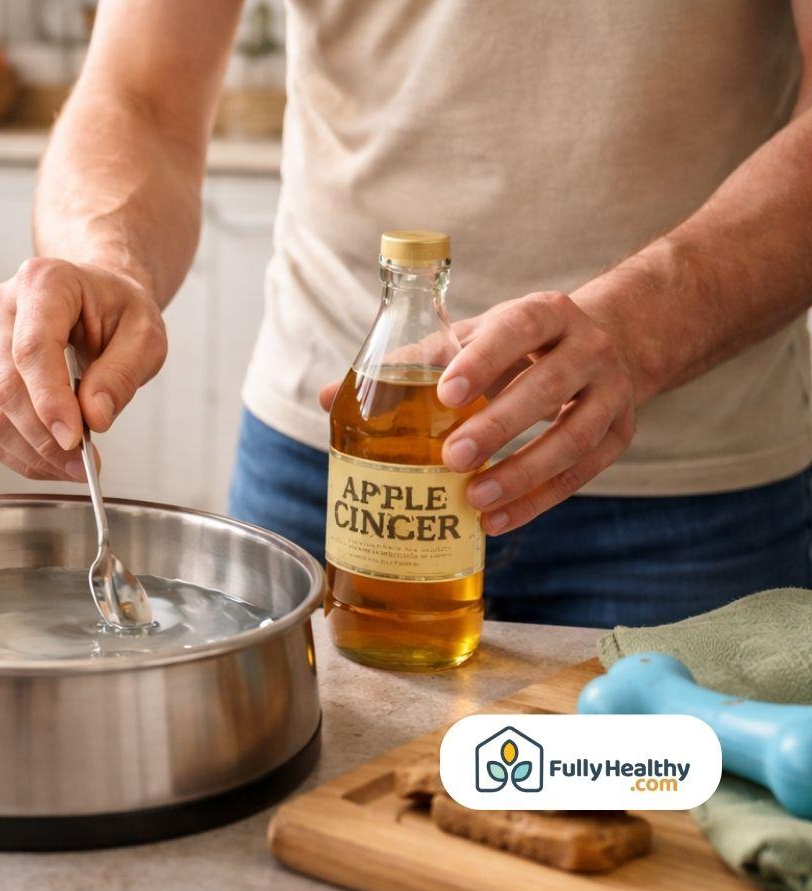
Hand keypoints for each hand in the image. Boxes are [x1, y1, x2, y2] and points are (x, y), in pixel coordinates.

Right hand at [0, 257, 167, 479]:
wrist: (93, 297)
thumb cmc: (118, 309)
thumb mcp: (145, 333)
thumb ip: (123, 373)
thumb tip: (94, 418)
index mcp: (42, 282)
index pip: (32, 349)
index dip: (49, 400)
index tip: (74, 439)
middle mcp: (0, 308)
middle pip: (6, 386)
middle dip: (43, 437)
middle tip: (82, 465)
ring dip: (32, 452)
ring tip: (74, 467)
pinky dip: (21, 453)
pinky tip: (53, 461)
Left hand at [318, 292, 636, 534]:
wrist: (606, 346)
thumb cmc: (514, 346)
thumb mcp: (469, 339)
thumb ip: (408, 364)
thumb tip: (327, 397)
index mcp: (544, 313)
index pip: (517, 328)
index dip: (483, 359)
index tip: (446, 393)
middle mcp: (587, 347)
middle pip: (548, 386)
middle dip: (500, 424)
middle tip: (452, 457)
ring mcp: (611, 392)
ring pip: (575, 436)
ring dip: (523, 473)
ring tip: (473, 500)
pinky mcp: (619, 435)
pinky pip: (583, 473)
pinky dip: (540, 500)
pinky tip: (498, 520)